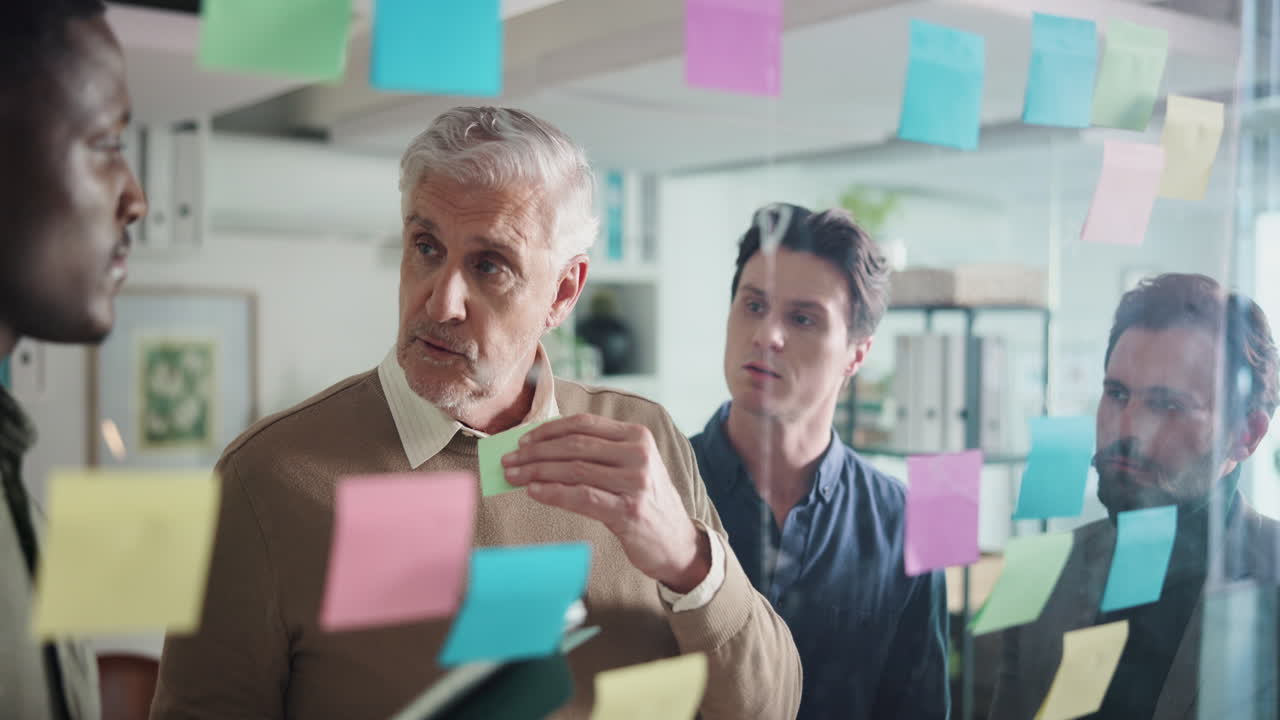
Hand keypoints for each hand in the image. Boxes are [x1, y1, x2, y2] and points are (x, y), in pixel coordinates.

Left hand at [501, 414, 711, 592]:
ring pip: (575, 469)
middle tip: (509, 461)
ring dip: (537, 472)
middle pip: (575, 446)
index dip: (548, 430)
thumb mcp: (629, 468)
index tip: (522, 441)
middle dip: (536, 453)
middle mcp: (638, 454)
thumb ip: (597, 455)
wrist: (677, 542)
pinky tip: (534, 492)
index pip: (584, 424)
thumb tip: (542, 451)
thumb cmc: (645, 503)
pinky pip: (582, 496)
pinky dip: (553, 493)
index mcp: (637, 436)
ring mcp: (635, 482)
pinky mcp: (628, 510)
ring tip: (513, 477)